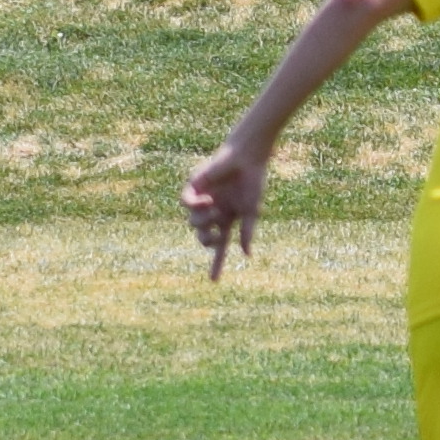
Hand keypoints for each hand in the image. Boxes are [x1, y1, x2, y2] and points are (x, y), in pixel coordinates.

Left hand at [182, 141, 270, 273]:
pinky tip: (208, 199)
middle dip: (206, 240)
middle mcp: (213, 212)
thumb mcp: (251, 211)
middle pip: (202, 236)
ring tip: (215, 208)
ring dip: (203, 220)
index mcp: (227, 219)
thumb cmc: (253, 182)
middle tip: (215, 236)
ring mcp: (203, 199)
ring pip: (193, 222)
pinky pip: (185, 202)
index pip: (220, 247)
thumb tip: (247, 254)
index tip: (213, 281)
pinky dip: (194, 204)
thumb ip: (247, 231)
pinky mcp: (194, 185)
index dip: (216, 264)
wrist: (247, 158)